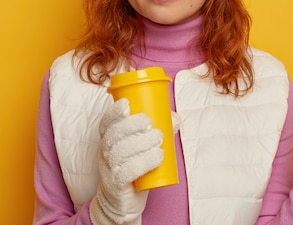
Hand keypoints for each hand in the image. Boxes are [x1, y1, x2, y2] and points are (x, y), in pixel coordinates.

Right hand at [90, 98, 163, 224]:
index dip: (113, 113)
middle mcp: (105, 153)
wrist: (122, 201)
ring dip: (143, 142)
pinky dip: (144, 162)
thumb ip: (157, 130)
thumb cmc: (134, 167)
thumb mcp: (141, 148)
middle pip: (114, 135)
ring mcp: (109, 169)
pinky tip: (158, 155)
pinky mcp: (117, 185)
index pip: (105, 124)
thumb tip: (175, 117)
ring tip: (160, 139)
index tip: (126, 104)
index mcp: (109, 140)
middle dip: (133, 125)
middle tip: (151, 125)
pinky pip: (127, 172)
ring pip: (121, 152)